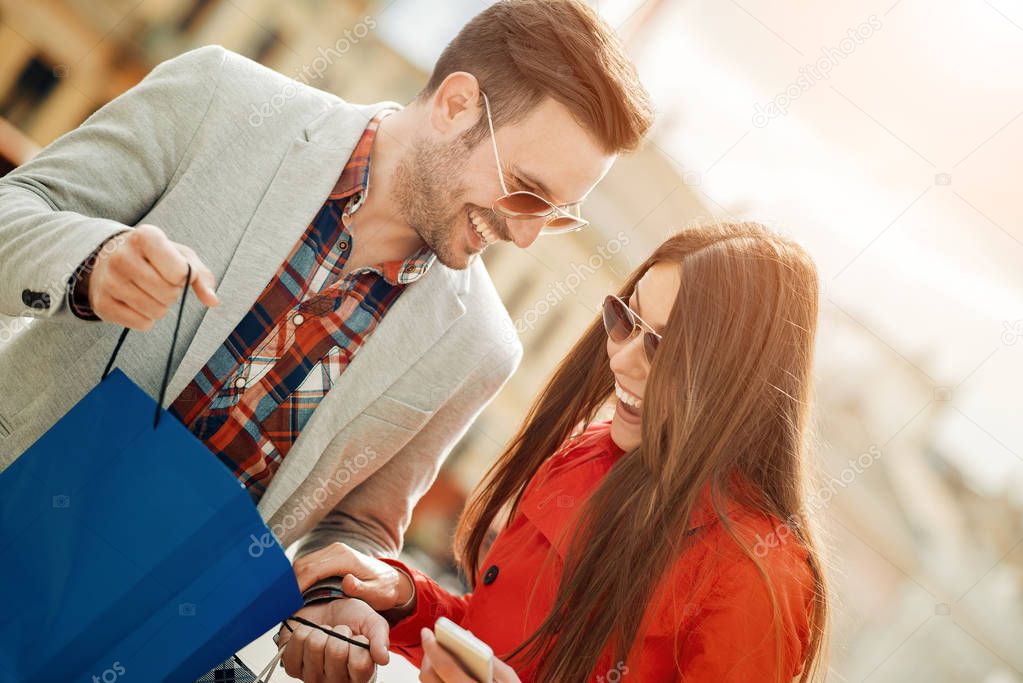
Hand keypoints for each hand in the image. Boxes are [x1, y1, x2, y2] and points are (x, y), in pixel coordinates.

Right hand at [84, 224, 218, 329]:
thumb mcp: (181, 256)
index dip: (183, 277)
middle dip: (172, 293)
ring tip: (148, 292)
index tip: (174, 270)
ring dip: (160, 307)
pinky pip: (141, 324)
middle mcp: (121, 256)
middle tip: (160, 283)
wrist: (110, 258)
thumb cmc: (155, 257)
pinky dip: (146, 319)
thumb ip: (201, 276)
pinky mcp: (101, 304)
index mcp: (145, 237)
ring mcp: (108, 280)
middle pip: (168, 294)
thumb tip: (213, 301)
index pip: (179, 272)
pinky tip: (136, 303)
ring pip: (156, 312)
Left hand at [277, 598, 388, 682]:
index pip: (360, 664)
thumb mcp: (373, 624)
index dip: (358, 642)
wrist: (327, 608)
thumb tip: (382, 658)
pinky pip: (296, 644)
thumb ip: (380, 640)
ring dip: (320, 632)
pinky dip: (303, 632)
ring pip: (314, 646)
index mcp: (360, 676)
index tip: (356, 637)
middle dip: (338, 633)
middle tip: (339, 635)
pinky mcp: (293, 668)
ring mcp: (312, 678)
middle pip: (336, 652)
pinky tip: (310, 636)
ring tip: (325, 635)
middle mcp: (336, 682)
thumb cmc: (351, 619)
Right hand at [293, 543, 413, 612]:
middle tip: (283, 605)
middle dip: (290, 584)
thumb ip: (361, 589)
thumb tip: (347, 581)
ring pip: (302, 564)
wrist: (392, 580)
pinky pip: (308, 566)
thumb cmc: (384, 589)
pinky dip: (299, 579)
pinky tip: (296, 595)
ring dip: (292, 581)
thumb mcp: (377, 594)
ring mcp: (332, 552)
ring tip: (287, 602)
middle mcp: (336, 550)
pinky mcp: (329, 557)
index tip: (289, 603)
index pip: (312, 569)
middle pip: (303, 564)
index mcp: (344, 558)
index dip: (297, 586)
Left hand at [419, 627, 519, 682]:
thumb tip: (468, 637)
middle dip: (427, 654)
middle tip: (431, 639)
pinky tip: (442, 670)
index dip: (433, 648)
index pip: (446, 668)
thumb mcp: (509, 679)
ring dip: (429, 666)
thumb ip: (489, 658)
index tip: (426, 632)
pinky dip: (434, 678)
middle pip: (429, 676)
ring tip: (436, 652)